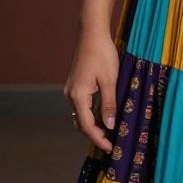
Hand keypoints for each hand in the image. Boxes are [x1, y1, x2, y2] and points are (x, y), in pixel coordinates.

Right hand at [64, 34, 119, 152]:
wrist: (92, 34)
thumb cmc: (102, 54)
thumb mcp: (110, 80)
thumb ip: (108, 104)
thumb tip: (109, 125)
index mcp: (78, 95)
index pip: (87, 126)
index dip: (98, 139)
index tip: (110, 148)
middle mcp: (71, 95)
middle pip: (81, 122)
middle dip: (96, 134)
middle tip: (112, 141)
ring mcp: (72, 89)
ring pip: (82, 114)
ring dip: (94, 123)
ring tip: (111, 130)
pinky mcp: (76, 84)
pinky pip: (83, 104)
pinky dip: (92, 112)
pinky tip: (105, 113)